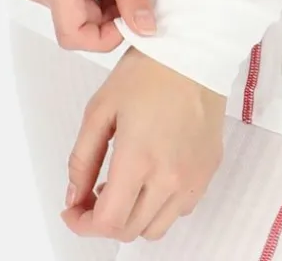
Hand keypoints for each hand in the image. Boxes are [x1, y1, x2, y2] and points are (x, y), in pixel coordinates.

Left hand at [59, 45, 226, 243]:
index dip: (83, 225)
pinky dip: (160, 207)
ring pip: (155, 228)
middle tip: (91, 196)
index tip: (73, 212)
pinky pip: (180, 210)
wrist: (194, 51)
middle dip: (103, 221)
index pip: (108, 222)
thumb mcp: (101, 108)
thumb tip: (73, 197)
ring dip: (132, 218)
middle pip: (129, 230)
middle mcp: (170, 178)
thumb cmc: (148, 71)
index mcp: (139, 160)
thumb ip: (82, 158)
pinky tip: (150, 177)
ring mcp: (193, 178)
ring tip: (122, 186)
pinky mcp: (209, 172)